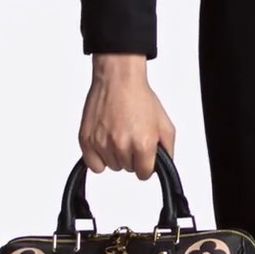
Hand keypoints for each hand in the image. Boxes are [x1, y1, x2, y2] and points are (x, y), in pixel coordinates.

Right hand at [80, 53, 176, 179]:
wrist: (118, 79)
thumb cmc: (139, 96)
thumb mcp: (164, 123)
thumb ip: (167, 149)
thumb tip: (163, 165)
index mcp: (143, 143)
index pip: (144, 174)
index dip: (146, 164)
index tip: (144, 155)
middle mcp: (122, 146)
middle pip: (128, 169)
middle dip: (132, 156)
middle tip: (131, 136)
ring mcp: (102, 144)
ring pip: (112, 166)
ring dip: (116, 155)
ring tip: (118, 133)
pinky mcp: (87, 140)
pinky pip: (94, 165)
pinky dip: (99, 158)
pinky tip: (105, 143)